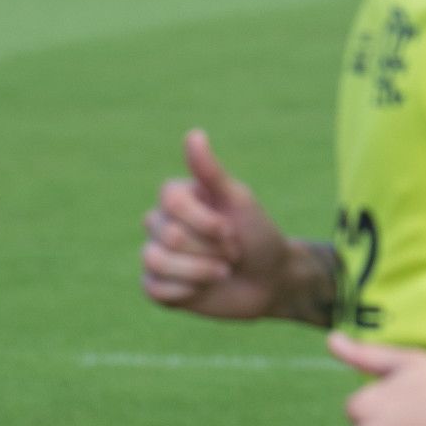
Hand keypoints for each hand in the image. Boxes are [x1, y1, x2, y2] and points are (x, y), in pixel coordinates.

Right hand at [140, 129, 291, 319]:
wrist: (271, 281)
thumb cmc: (258, 236)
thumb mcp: (240, 202)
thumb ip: (212, 172)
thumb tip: (194, 134)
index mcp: (178, 197)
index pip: (170, 200)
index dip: (207, 221)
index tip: (233, 228)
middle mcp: (161, 223)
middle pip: (168, 235)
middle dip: (211, 248)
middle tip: (232, 252)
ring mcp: (156, 254)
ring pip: (156, 261)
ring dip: (201, 271)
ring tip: (222, 272)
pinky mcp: (156, 286)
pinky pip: (154, 289)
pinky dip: (187, 291)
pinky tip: (204, 289)